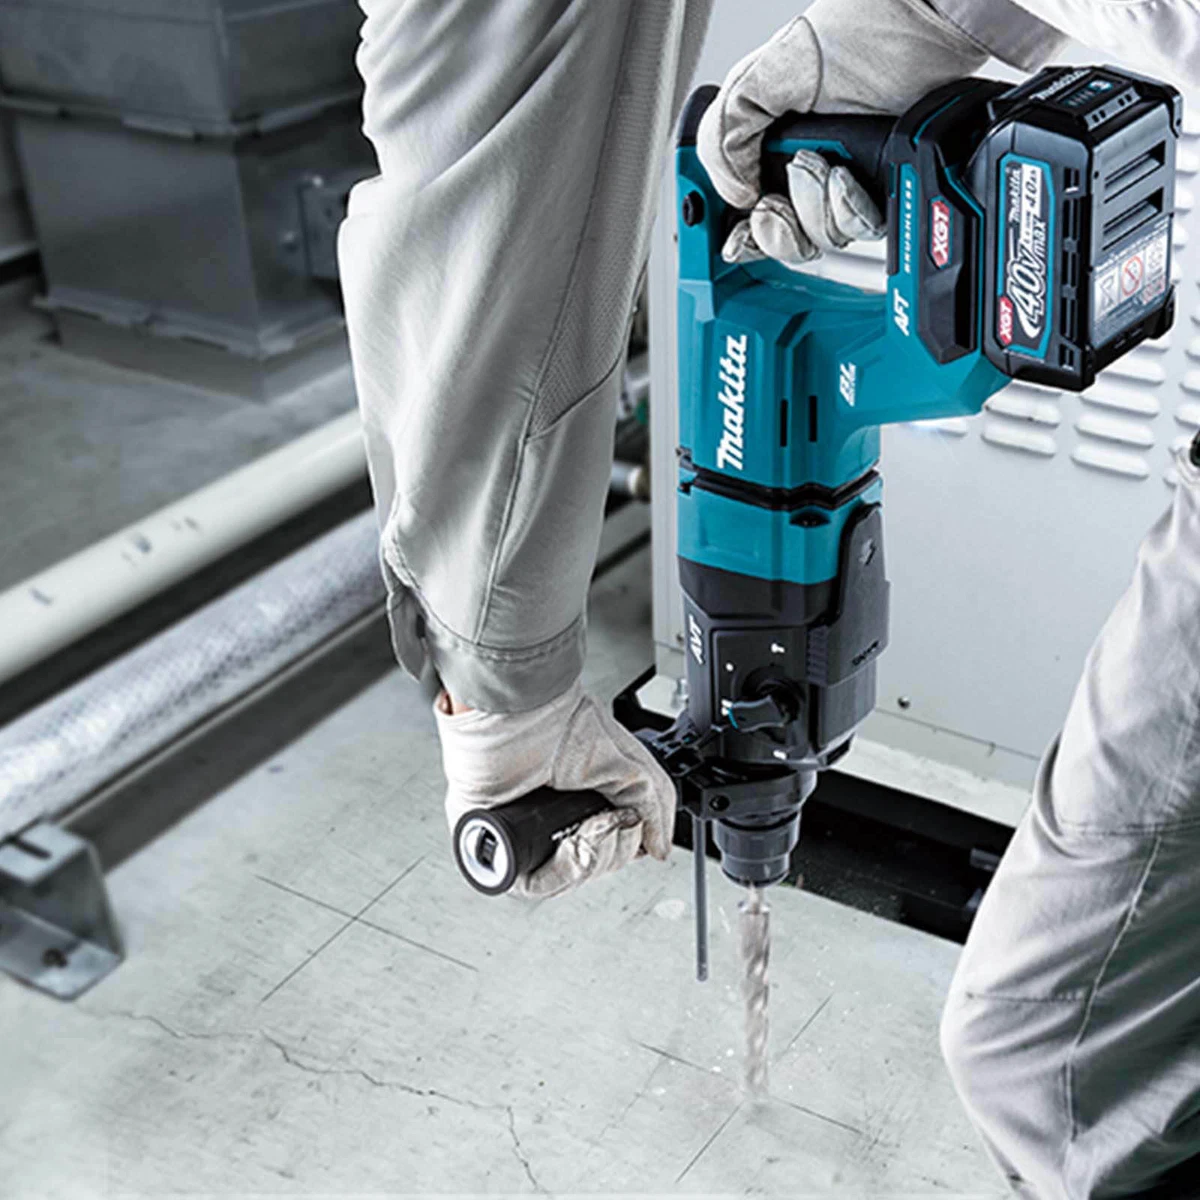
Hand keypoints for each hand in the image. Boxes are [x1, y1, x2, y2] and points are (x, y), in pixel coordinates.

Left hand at [435, 682, 674, 898]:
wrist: (513, 710)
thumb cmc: (554, 719)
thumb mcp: (625, 762)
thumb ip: (652, 803)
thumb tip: (659, 848)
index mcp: (576, 800)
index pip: (611, 845)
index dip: (628, 844)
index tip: (638, 830)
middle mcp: (549, 819)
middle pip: (595, 866)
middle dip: (616, 850)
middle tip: (617, 822)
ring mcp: (523, 833)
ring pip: (570, 879)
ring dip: (596, 858)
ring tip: (597, 825)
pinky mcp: (495, 846)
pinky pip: (534, 885)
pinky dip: (563, 872)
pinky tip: (574, 842)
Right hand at [696, 0, 988, 265]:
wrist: (921, 27)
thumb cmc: (851, 34)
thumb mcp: (758, 78)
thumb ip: (724, 139)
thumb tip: (733, 197)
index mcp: (767, 151)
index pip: (745, 217)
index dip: (741, 237)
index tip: (738, 237)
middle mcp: (804, 174)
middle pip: (783, 241)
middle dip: (778, 227)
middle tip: (779, 196)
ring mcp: (844, 186)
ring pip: (821, 239)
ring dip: (817, 210)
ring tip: (824, 164)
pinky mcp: (882, 192)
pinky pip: (861, 230)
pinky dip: (850, 210)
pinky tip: (848, 177)